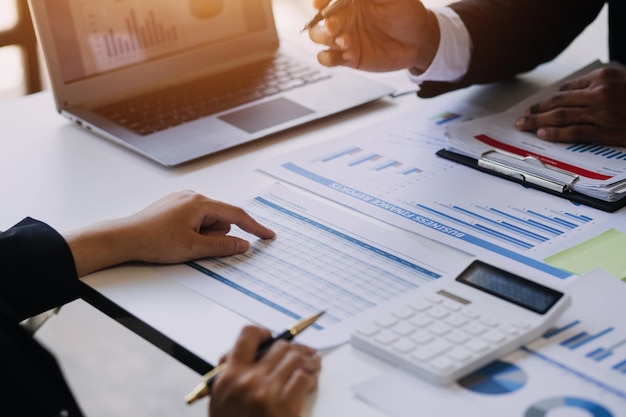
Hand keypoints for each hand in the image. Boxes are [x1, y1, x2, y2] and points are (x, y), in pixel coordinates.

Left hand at [64, 191, 275, 275]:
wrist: (124, 238)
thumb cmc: (154, 241)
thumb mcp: (194, 248)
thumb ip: (223, 247)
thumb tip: (243, 245)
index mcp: (201, 202)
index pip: (236, 215)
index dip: (254, 227)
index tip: (268, 236)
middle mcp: (193, 196)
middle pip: (220, 219)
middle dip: (214, 236)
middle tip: (195, 246)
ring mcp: (183, 200)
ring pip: (208, 221)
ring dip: (203, 235)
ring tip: (181, 243)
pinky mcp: (174, 207)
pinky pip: (195, 220)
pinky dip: (194, 231)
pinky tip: (177, 239)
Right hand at [209, 326, 320, 416]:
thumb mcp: (221, 399)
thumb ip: (230, 374)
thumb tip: (244, 354)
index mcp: (230, 375)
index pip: (247, 336)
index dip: (262, 332)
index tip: (269, 336)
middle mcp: (248, 379)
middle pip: (279, 346)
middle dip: (294, 348)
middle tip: (303, 352)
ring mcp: (267, 392)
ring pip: (294, 359)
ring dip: (307, 361)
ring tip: (312, 364)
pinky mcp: (285, 405)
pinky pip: (303, 378)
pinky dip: (310, 377)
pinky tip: (310, 381)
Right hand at [308, 0, 438, 72]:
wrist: (418, 39)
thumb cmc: (406, 11)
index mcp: (350, 1)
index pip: (327, 0)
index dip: (320, 1)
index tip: (319, 4)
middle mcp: (344, 18)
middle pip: (319, 21)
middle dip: (323, 25)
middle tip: (334, 28)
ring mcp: (344, 38)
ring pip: (319, 39)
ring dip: (326, 40)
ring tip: (346, 42)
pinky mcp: (349, 58)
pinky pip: (328, 59)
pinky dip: (330, 58)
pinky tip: (347, 55)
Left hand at [515, 66, 625, 146]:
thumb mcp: (621, 81)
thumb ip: (597, 86)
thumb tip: (569, 94)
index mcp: (602, 78)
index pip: (567, 90)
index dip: (548, 100)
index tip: (536, 106)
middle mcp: (599, 94)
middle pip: (558, 102)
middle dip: (537, 110)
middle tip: (522, 117)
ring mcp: (601, 113)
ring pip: (562, 117)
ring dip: (539, 121)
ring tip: (525, 125)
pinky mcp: (606, 131)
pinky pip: (575, 132)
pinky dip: (557, 133)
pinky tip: (543, 134)